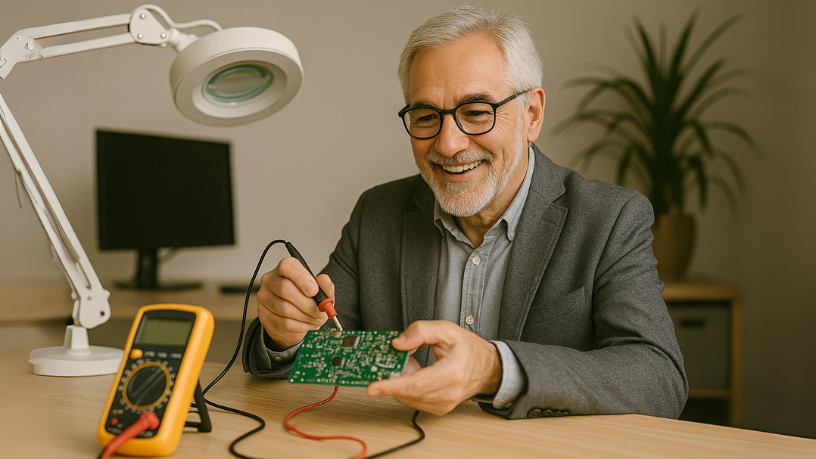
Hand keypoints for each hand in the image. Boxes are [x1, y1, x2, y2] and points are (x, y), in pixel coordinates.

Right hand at [257, 257, 333, 348]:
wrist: (296, 322)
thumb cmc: (307, 301)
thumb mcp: (321, 292)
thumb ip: (324, 285)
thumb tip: (323, 281)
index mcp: (285, 269)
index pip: (287, 266)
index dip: (301, 278)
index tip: (314, 291)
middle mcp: (270, 281)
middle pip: (285, 288)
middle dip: (307, 303)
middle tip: (320, 311)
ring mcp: (264, 298)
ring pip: (285, 308)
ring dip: (305, 316)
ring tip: (315, 318)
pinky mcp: (264, 315)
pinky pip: (283, 322)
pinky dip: (299, 326)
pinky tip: (306, 324)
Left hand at [366, 320, 502, 415]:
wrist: (488, 368)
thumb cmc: (469, 349)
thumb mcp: (445, 330)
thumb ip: (419, 331)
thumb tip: (397, 344)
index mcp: (451, 373)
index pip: (414, 384)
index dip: (390, 386)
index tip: (372, 387)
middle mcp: (447, 393)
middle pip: (407, 392)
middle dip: (391, 378)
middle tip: (385, 363)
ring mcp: (443, 404)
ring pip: (408, 398)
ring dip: (400, 382)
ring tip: (410, 364)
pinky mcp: (439, 408)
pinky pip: (413, 401)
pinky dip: (407, 388)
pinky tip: (414, 374)